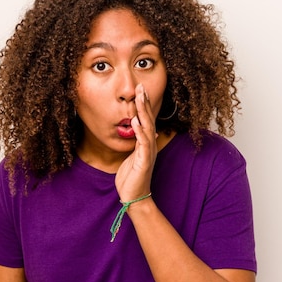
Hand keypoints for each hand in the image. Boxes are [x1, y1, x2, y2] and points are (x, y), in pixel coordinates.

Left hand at [115, 84, 157, 201]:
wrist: (134, 196)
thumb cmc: (131, 176)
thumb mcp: (131, 155)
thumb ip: (135, 142)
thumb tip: (138, 127)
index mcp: (146, 142)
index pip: (146, 119)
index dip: (144, 104)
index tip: (141, 89)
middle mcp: (150, 145)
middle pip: (148, 119)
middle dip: (145, 102)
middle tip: (142, 86)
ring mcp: (148, 152)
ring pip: (147, 127)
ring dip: (143, 112)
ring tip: (140, 97)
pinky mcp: (144, 161)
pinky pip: (143, 143)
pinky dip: (140, 131)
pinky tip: (136, 121)